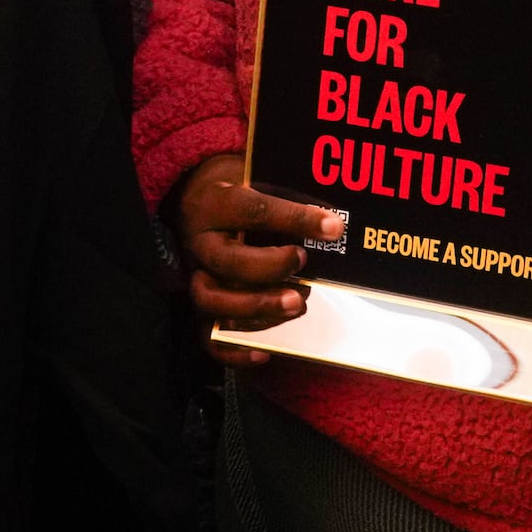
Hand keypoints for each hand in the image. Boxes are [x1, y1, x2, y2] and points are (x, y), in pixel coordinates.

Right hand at [172, 152, 345, 340]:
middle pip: (227, 262)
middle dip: (271, 268)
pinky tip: (264, 351)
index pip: (253, 210)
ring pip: (213, 300)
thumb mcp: (257, 180)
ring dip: (257, 308)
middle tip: (303, 263)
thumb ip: (289, 197)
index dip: (295, 219)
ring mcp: (197, 276)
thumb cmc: (238, 191)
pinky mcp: (199, 306)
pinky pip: (206, 337)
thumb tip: (334, 220)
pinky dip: (233, 350)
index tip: (333, 226)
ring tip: (296, 304)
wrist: (198, 200)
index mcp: (215, 205)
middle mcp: (200, 243)